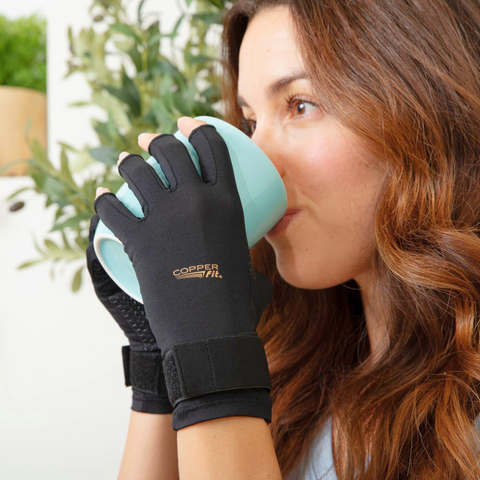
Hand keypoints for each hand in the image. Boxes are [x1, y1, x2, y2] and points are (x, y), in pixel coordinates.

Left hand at [94, 117, 273, 430]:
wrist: (212, 337)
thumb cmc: (238, 308)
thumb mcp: (251, 269)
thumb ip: (249, 260)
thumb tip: (252, 267)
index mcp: (228, 202)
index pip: (212, 146)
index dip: (197, 128)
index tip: (185, 125)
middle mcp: (196, 200)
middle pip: (170, 150)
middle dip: (159, 142)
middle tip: (151, 147)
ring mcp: (165, 217)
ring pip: (137, 171)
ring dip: (128, 164)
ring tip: (126, 166)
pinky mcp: (139, 239)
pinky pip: (111, 209)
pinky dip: (103, 201)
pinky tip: (102, 198)